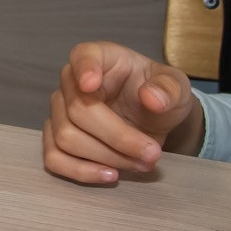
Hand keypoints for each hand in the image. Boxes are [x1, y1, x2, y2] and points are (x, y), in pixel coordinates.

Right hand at [43, 41, 201, 184]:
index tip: (91, 84)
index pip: (83, 56)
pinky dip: (80, 171)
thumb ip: (169, 88)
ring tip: (141, 164)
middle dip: (118, 138)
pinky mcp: (56, 138)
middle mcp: (72, 82)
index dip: (83, 70)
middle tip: (152, 154)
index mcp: (100, 58)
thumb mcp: (176, 86)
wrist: (153, 118)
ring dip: (107, 158)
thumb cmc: (159, 94)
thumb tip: (152, 98)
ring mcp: (60, 111)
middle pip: (77, 112)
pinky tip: (109, 175)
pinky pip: (53, 158)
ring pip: (66, 138)